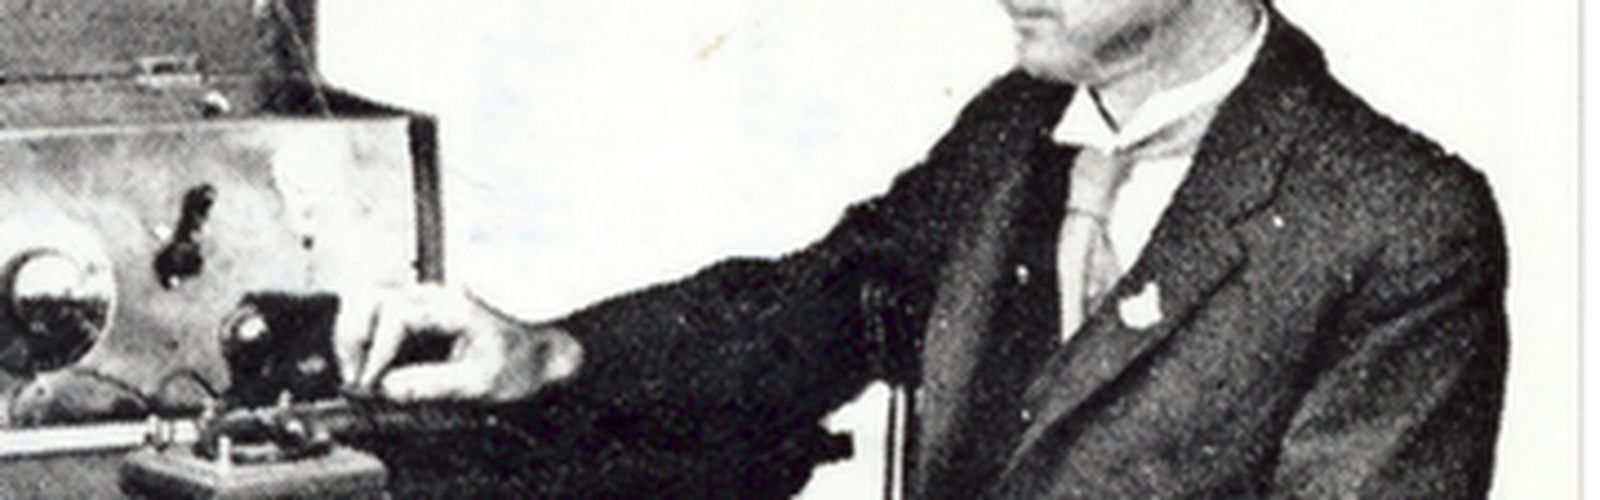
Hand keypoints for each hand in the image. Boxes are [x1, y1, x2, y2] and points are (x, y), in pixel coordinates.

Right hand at [334, 285, 581, 402]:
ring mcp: (423, 300)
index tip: (370, 383)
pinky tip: (370, 367)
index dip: (376, 349)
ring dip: (353, 334)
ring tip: (359, 372)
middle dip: (353, 337)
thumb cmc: (520, 362)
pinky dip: (364, 337)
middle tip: (356, 377)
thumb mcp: (481, 382)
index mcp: (452, 307)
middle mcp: (433, 296)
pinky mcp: (417, 313)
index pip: (395, 314)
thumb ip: (433, 385)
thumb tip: (387, 389)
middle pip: (371, 296)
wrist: (541, 352)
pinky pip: (377, 313)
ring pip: (368, 299)